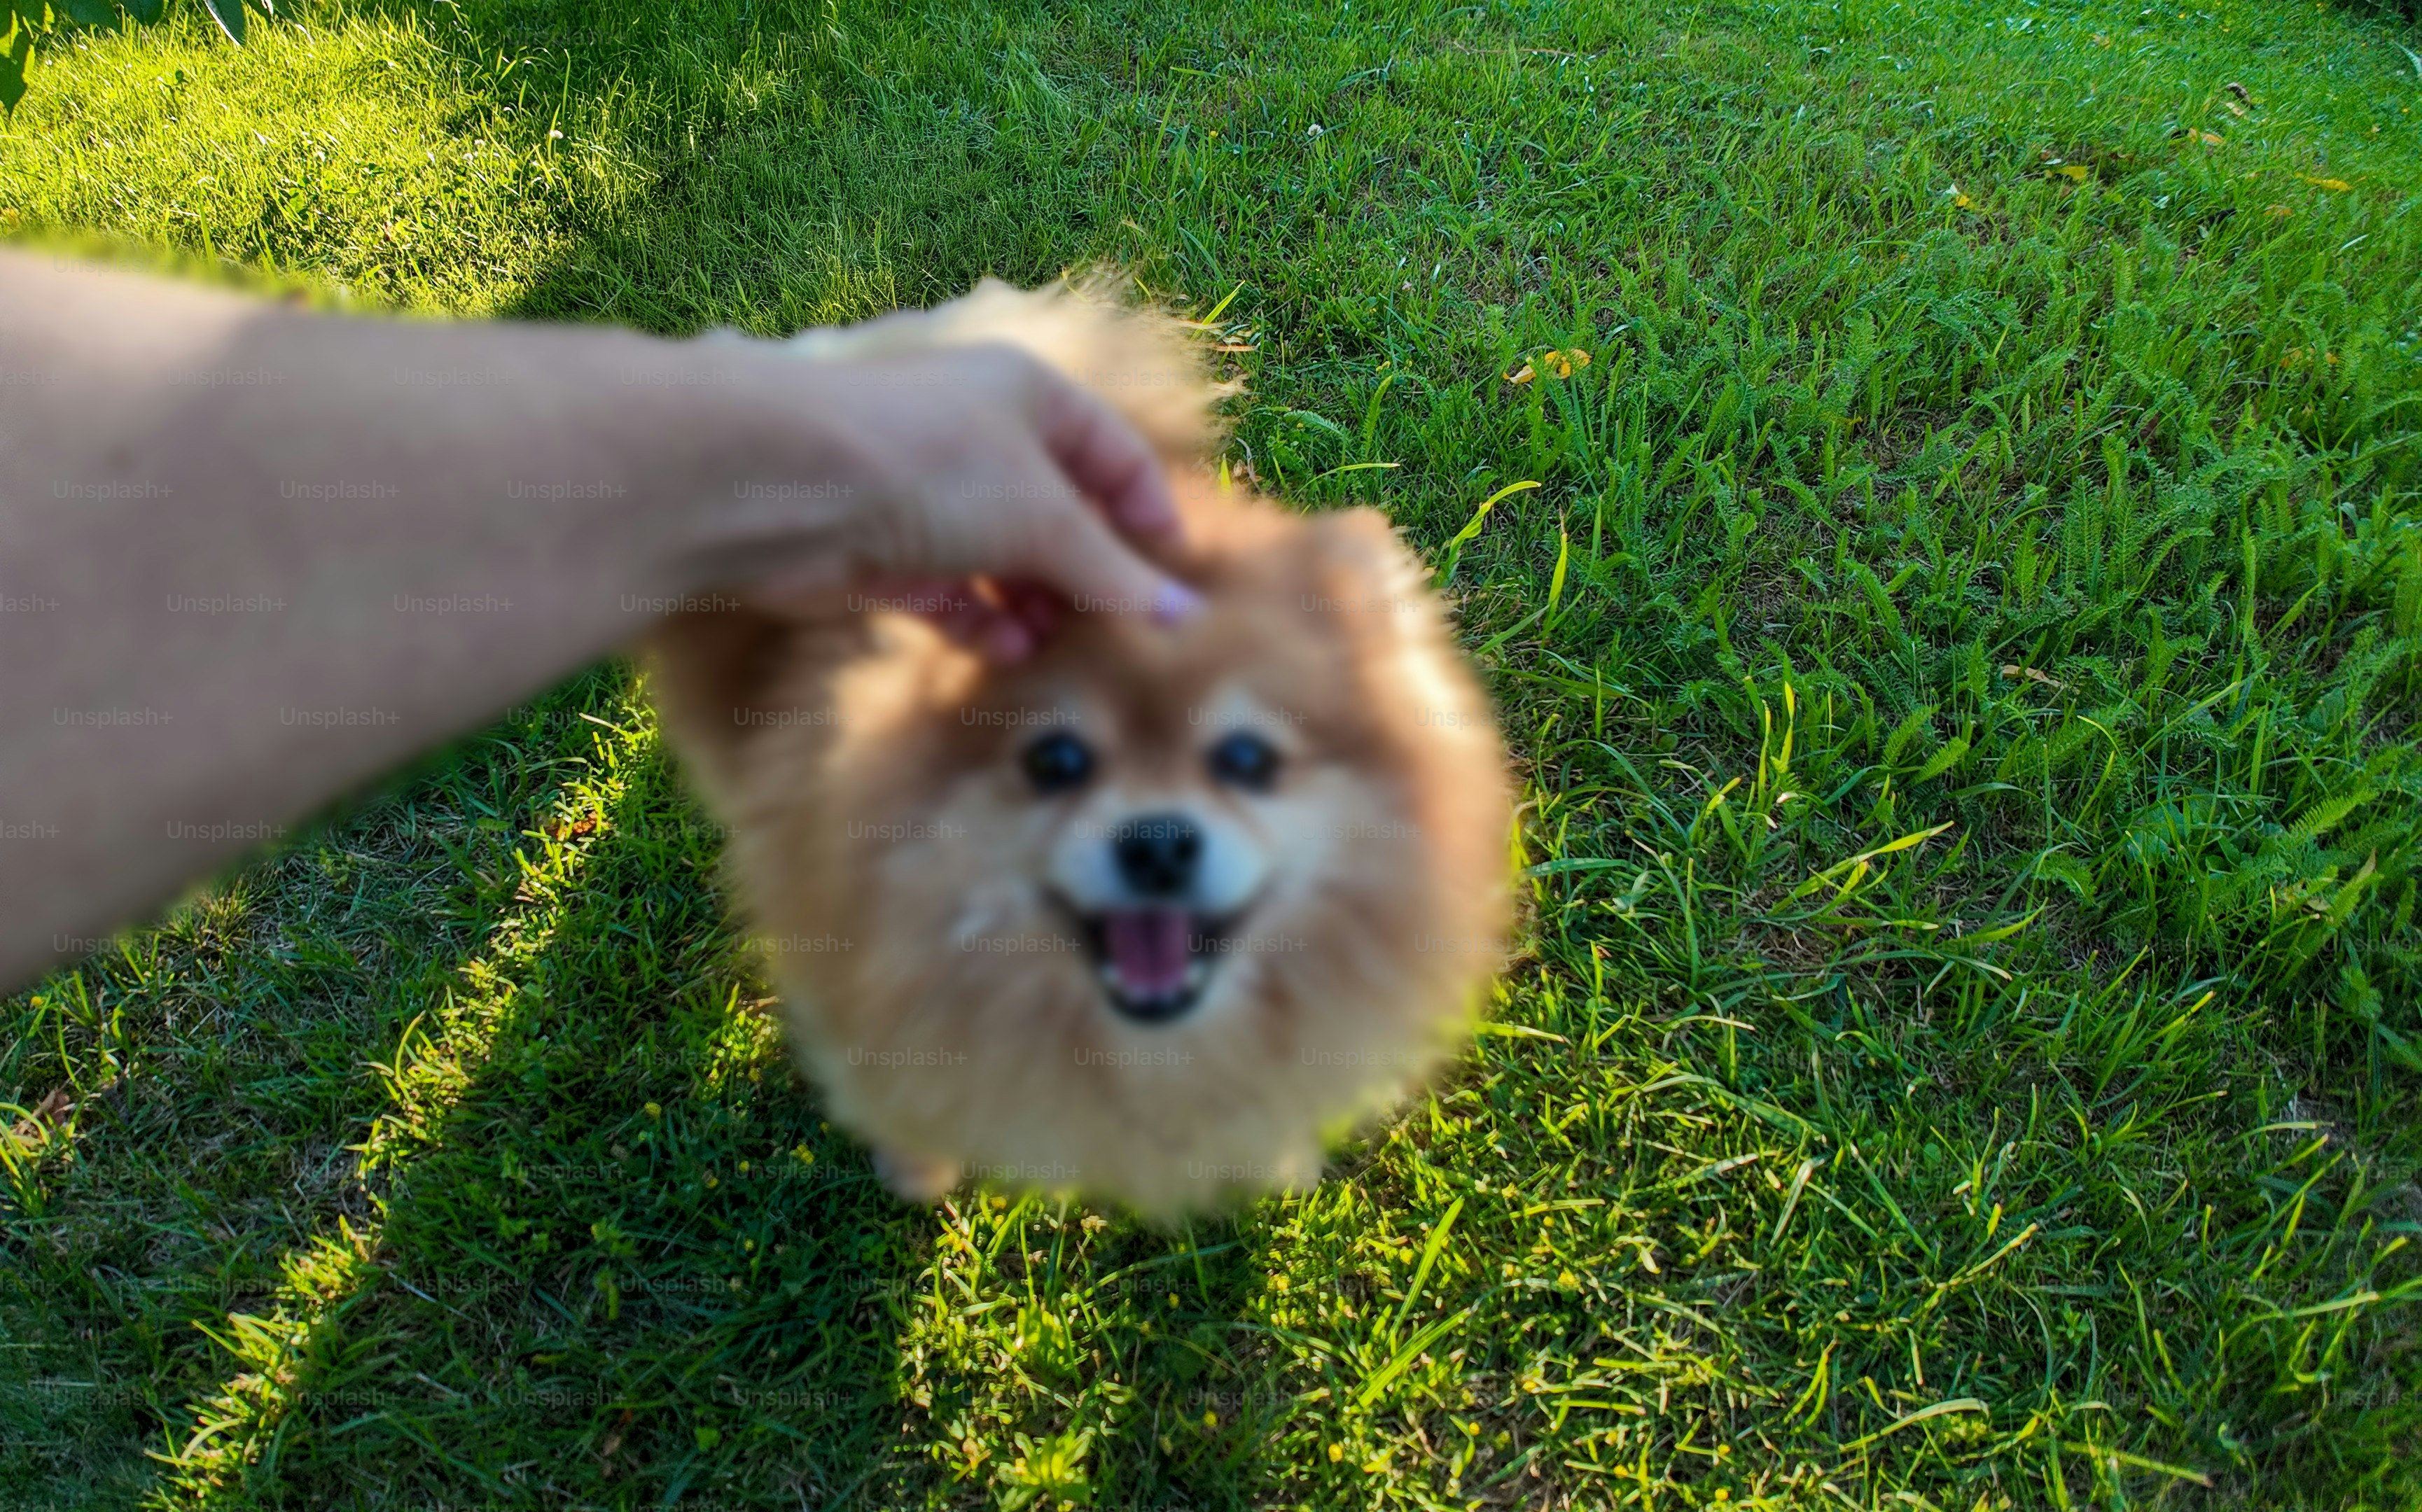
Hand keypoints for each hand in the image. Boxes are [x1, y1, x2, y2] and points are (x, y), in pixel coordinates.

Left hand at [678, 339, 1201, 659]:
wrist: (784, 485)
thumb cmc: (931, 467)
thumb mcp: (1044, 519)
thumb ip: (1113, 573)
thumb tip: (1183, 616)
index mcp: (1029, 396)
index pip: (1114, 452)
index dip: (1148, 511)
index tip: (1172, 577)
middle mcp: (980, 439)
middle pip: (1058, 513)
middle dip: (1086, 574)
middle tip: (1116, 631)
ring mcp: (928, 497)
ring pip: (1002, 558)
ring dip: (1034, 604)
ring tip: (1056, 646)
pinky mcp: (884, 552)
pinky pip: (950, 592)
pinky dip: (980, 621)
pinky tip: (1007, 651)